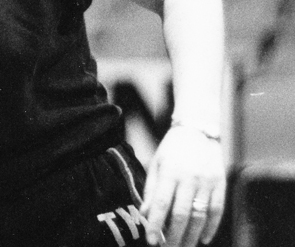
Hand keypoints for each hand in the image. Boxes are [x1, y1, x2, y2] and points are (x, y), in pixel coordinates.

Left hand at [141, 125, 225, 246]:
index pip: (161, 204)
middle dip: (173, 236)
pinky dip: (211, 227)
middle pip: (181, 214)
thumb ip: (151, 190)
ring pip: (200, 216)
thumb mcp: (156, 164)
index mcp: (170, 172)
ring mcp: (207, 182)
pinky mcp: (220, 184)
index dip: (155, 224)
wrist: (198, 131)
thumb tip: (145, 214)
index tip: (150, 240)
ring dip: (191, 236)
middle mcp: (189, 178)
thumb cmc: (172, 149)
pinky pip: (217, 211)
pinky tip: (203, 239)